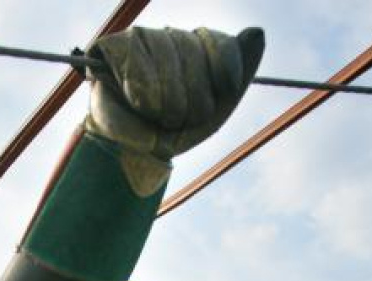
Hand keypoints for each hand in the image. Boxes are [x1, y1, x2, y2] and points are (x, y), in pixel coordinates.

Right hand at [84, 27, 263, 191]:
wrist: (133, 156)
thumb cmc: (174, 132)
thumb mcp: (216, 109)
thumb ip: (239, 72)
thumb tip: (257, 31)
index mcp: (198, 46)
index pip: (220, 43)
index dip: (224, 73)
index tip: (221, 94)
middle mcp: (171, 36)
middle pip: (193, 52)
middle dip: (191, 97)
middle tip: (180, 119)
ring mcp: (143, 37)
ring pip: (165, 59)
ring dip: (165, 102)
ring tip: (157, 117)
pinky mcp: (113, 45)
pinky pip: (136, 62)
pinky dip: (140, 93)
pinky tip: (136, 104)